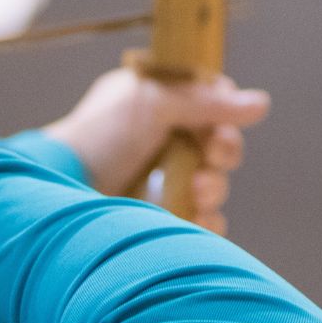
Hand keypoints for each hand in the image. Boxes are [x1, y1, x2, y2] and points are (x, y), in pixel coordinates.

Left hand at [42, 67, 270, 229]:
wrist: (61, 188)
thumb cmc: (98, 136)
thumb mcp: (150, 103)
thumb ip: (205, 102)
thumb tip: (260, 103)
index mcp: (161, 103)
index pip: (213, 104)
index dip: (225, 115)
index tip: (218, 125)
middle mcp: (166, 139)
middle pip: (221, 146)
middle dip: (222, 153)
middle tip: (210, 158)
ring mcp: (164, 180)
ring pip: (215, 185)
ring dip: (213, 188)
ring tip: (194, 191)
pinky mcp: (163, 216)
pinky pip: (204, 220)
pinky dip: (205, 220)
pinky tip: (194, 216)